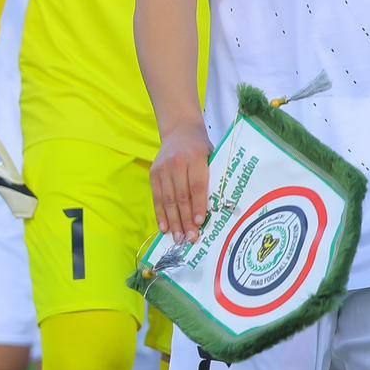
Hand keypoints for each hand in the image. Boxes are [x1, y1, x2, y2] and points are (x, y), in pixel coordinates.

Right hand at [150, 119, 211, 243]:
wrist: (180, 130)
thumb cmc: (201, 147)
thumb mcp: (211, 156)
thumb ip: (211, 178)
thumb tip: (215, 209)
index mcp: (196, 157)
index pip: (197, 186)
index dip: (197, 205)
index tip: (199, 223)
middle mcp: (177, 163)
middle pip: (181, 196)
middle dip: (185, 220)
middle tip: (190, 239)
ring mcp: (163, 169)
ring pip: (168, 199)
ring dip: (173, 221)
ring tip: (178, 238)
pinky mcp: (153, 173)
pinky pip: (156, 197)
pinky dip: (160, 214)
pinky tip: (164, 228)